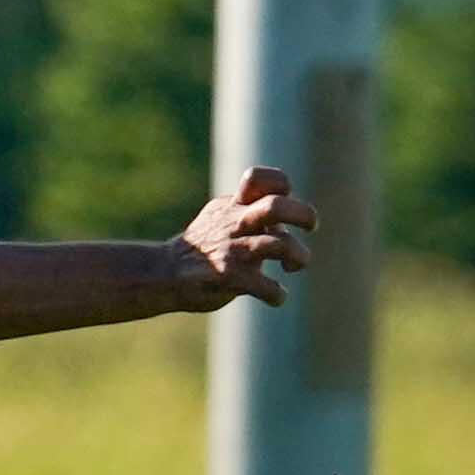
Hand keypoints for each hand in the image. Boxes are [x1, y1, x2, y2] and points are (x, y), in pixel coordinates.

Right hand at [179, 165, 315, 306]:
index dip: (281, 185)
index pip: (258, 178)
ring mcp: (232, 250)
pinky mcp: (229, 277)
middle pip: (277, 207)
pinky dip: (278, 294)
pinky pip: (268, 286)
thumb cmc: (201, 248)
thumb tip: (285, 224)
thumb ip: (250, 214)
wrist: (163, 274)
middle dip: (304, 215)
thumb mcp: (220, 218)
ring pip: (281, 245)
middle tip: (310, 228)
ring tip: (292, 266)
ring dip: (299, 257)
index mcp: (232, 206)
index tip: (288, 203)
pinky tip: (273, 296)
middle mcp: (234, 223)